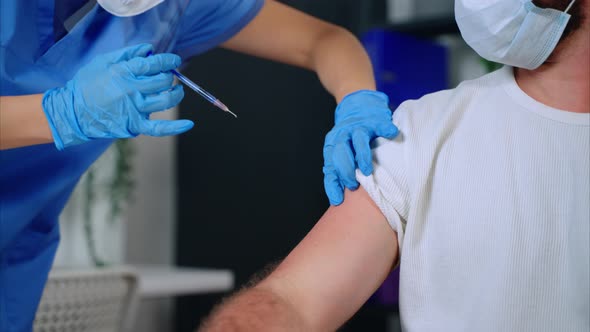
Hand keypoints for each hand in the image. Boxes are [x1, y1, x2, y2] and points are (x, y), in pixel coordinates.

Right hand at [42, 43, 192, 149]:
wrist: (72, 113)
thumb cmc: (85, 86)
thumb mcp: (103, 62)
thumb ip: (127, 54)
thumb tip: (149, 50)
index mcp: (123, 72)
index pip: (153, 64)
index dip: (168, 62)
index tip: (173, 61)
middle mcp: (131, 90)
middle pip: (162, 81)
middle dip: (169, 77)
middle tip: (168, 76)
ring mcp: (134, 109)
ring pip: (165, 100)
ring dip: (175, 94)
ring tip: (177, 90)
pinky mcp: (134, 126)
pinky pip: (159, 128)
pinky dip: (176, 127)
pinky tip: (188, 124)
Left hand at [323, 90, 398, 204]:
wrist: (356, 103)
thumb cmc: (349, 136)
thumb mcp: (341, 152)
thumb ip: (340, 170)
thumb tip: (339, 199)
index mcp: (333, 146)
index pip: (330, 167)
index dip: (333, 184)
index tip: (338, 200)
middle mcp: (343, 136)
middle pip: (341, 153)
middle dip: (345, 171)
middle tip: (353, 184)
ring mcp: (358, 127)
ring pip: (358, 140)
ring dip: (362, 156)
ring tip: (367, 170)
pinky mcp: (373, 119)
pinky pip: (380, 125)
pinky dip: (386, 129)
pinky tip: (392, 134)